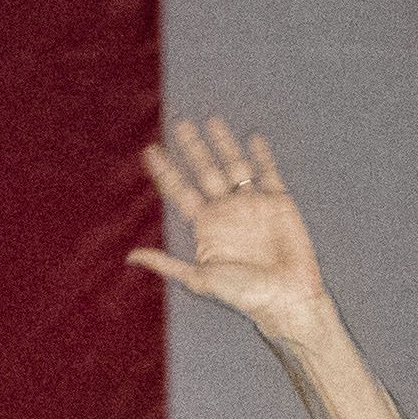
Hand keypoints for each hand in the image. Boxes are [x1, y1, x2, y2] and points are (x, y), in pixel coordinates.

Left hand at [128, 120, 338, 347]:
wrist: (287, 297)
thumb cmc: (244, 295)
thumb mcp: (200, 279)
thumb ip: (167, 264)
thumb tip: (130, 257)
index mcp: (206, 227)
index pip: (180, 192)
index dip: (165, 172)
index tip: (150, 151)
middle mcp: (226, 211)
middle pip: (204, 171)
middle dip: (191, 148)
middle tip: (178, 123)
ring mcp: (252, 204)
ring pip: (234, 165)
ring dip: (223, 143)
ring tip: (211, 120)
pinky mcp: (278, 202)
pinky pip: (268, 172)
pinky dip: (262, 155)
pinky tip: (253, 137)